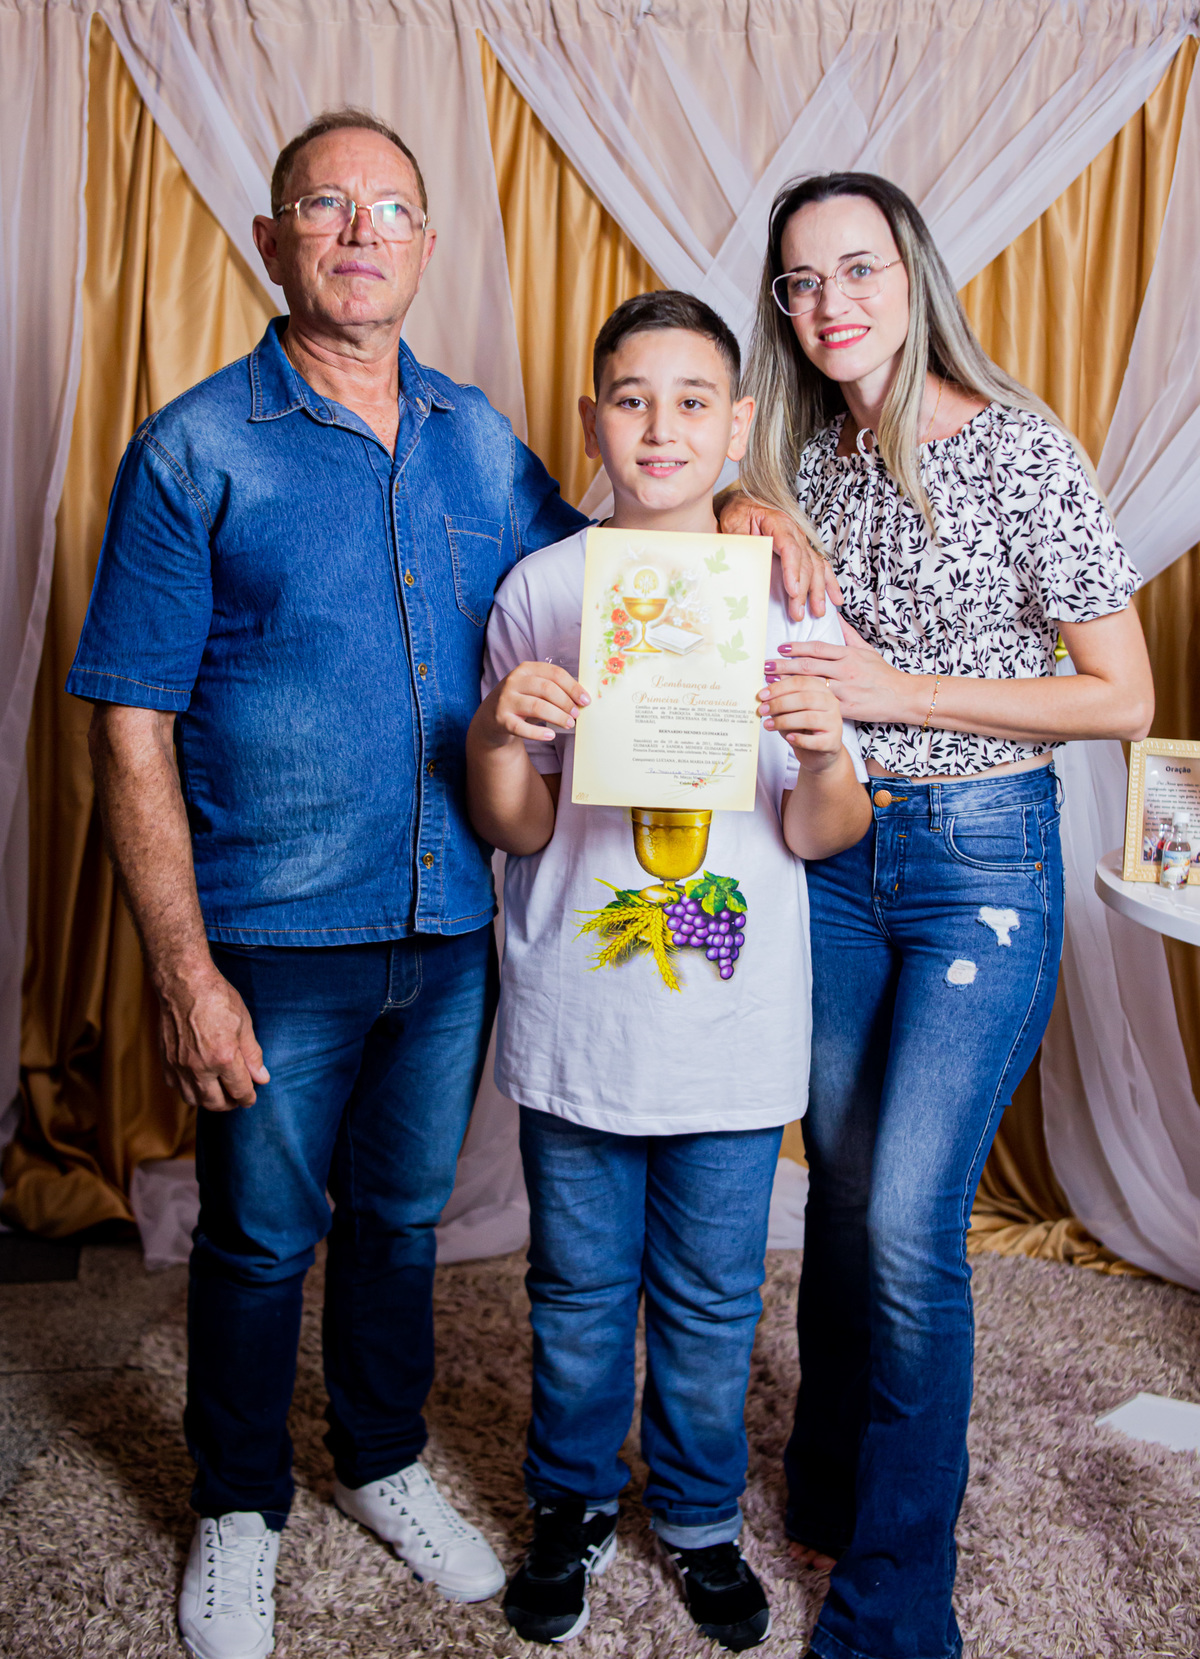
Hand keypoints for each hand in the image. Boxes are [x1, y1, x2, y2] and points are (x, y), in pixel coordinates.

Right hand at [157, 966, 269, 1111]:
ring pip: (194, 1100)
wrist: (184, 984)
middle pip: (216, 1103)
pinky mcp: (167, 1061)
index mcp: (224, 1058)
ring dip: (208, 1100)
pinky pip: (176, 1087)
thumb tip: (262, 1078)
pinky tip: (197, 1079)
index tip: (251, 1097)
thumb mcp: (244, 1024)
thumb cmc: (218, 999)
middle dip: (230, 1103)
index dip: (248, 1097)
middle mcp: (200, 1067)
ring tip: (218, 1091)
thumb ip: (253, 1055)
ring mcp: (180, 1066)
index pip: (240, 1091)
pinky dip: (188, 1089)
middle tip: (236, 1097)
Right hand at [478, 662, 590, 745]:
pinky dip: (538, 733)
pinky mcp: (500, 719)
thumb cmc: (522, 702)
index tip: (586, 700)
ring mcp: (506, 699)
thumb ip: (554, 690)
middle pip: (547, 689)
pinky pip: (521, 727)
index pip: (555, 673)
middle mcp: (514, 681)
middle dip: (566, 702)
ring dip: (557, 716)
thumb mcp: (534, 689)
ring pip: (537, 706)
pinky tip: (550, 736)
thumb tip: (582, 700)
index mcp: (526, 669)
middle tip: (577, 715)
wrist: (491, 718)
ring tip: (569, 724)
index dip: (573, 687)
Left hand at [716, 491, 842, 619]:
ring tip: (817, 612)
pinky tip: (836, 599)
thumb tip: (747, 566)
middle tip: (797, 613)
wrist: (746, 504)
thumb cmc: (740, 514)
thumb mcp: (735, 526)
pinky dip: (829, 583)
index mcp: (778, 523)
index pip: (789, 548)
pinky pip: (821, 566)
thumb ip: (743, 544)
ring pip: (816, 567)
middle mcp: (795, 532)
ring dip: (818, 591)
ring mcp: (803, 541)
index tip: (793, 591)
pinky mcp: (805, 550)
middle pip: (804, 563)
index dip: (792, 571)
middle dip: (803, 590)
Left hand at [758, 672, 842, 772]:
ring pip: (809, 718)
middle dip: (780, 703)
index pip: (801, 682)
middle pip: (805, 698)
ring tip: (768, 725)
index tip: (762, 695)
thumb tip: (764, 694)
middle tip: (762, 710)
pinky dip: (800, 739)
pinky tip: (789, 738)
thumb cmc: (802, 728)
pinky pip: (815, 740)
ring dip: (784, 721)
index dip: (779, 688)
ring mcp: (834, 722)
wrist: (818, 753)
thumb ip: (780, 700)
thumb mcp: (790, 711)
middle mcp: (831, 703)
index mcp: (821, 690)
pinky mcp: (833, 741)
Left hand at [773, 636, 917, 723]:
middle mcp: (845, 671)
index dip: (796, 648)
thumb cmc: (882, 673)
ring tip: (770, 686)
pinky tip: (789, 707)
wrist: (901, 696)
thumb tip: (833, 614)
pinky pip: (821, 708)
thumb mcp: (866, 650)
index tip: (779, 649)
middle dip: (784, 667)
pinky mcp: (847, 709)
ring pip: (811, 688)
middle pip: (809, 667)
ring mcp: (845, 690)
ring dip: (788, 687)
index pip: (817, 649)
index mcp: (848, 655)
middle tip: (765, 667)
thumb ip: (847, 634)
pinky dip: (803, 707)